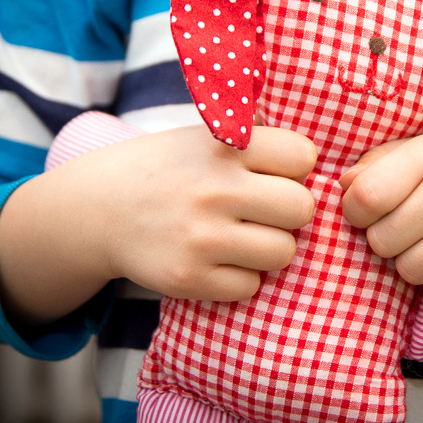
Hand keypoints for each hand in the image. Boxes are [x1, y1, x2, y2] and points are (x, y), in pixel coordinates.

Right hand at [0, 125, 316, 325]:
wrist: (99, 208)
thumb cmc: (170, 170)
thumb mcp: (206, 137)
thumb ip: (258, 143)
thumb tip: (323, 164)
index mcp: (222, 146)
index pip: (303, 156)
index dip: (298, 167)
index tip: (280, 172)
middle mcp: (213, 189)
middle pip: (301, 208)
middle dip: (291, 212)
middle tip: (268, 211)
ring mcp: (200, 236)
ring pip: (283, 252)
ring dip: (271, 247)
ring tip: (245, 236)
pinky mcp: (187, 277)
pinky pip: (250, 286)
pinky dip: (242, 277)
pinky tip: (220, 259)